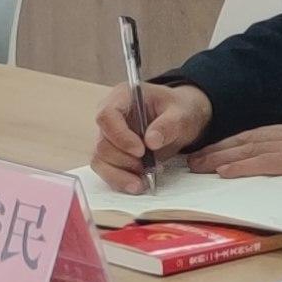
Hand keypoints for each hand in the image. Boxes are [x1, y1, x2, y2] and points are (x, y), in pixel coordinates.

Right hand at [89, 79, 215, 191]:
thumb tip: (152, 141)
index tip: (141, 150)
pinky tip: (138, 184)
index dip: (120, 136)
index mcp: (123, 97)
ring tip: (144, 179)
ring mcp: (108, 137)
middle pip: (102, 143)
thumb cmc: (179, 110)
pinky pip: (106, 170)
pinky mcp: (111, 154)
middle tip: (149, 167)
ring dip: (121, 174)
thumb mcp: (182, 113)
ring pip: (100, 160)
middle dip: (125, 160)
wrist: (181, 120)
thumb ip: (168, 124)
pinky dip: (121, 180)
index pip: (107, 116)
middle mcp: (109, 117)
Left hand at [196, 108, 281, 181]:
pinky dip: (241, 166)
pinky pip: (263, 163)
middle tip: (194, 157)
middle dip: (219, 149)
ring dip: (220, 157)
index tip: (217, 149)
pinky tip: (224, 172)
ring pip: (248, 149)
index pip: (261, 136)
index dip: (236, 142)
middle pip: (247, 140)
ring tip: (198, 165)